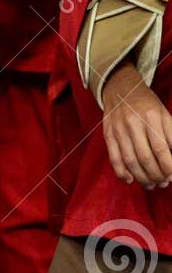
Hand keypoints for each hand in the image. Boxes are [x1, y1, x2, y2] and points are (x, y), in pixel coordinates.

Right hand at [101, 65, 171, 187]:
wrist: (120, 88)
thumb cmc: (148, 105)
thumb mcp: (165, 115)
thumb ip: (171, 136)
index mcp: (151, 117)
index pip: (161, 148)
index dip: (168, 167)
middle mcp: (133, 123)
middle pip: (145, 157)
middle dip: (156, 175)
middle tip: (163, 183)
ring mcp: (118, 128)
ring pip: (130, 160)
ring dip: (141, 177)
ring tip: (150, 184)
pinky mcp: (108, 133)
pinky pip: (113, 156)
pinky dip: (120, 171)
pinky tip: (129, 179)